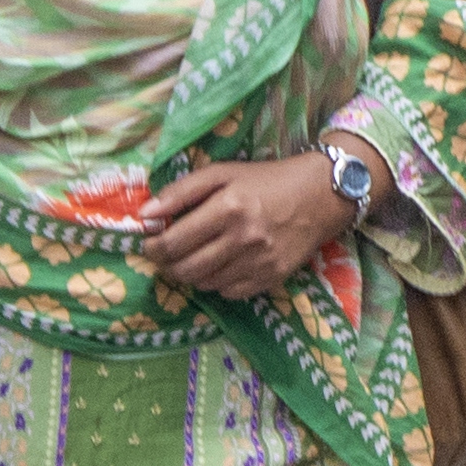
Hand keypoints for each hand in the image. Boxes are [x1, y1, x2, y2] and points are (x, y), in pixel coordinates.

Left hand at [135, 152, 360, 303]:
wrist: (320, 196)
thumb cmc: (266, 180)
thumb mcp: (222, 173)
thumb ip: (180, 191)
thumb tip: (145, 215)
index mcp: (228, 208)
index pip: (174, 242)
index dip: (153, 247)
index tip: (148, 244)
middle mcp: (243, 239)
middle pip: (186, 269)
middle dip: (167, 265)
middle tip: (164, 256)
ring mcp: (259, 262)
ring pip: (205, 283)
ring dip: (190, 274)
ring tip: (191, 258)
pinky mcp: (272, 278)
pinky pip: (229, 292)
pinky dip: (217, 282)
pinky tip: (220, 266)